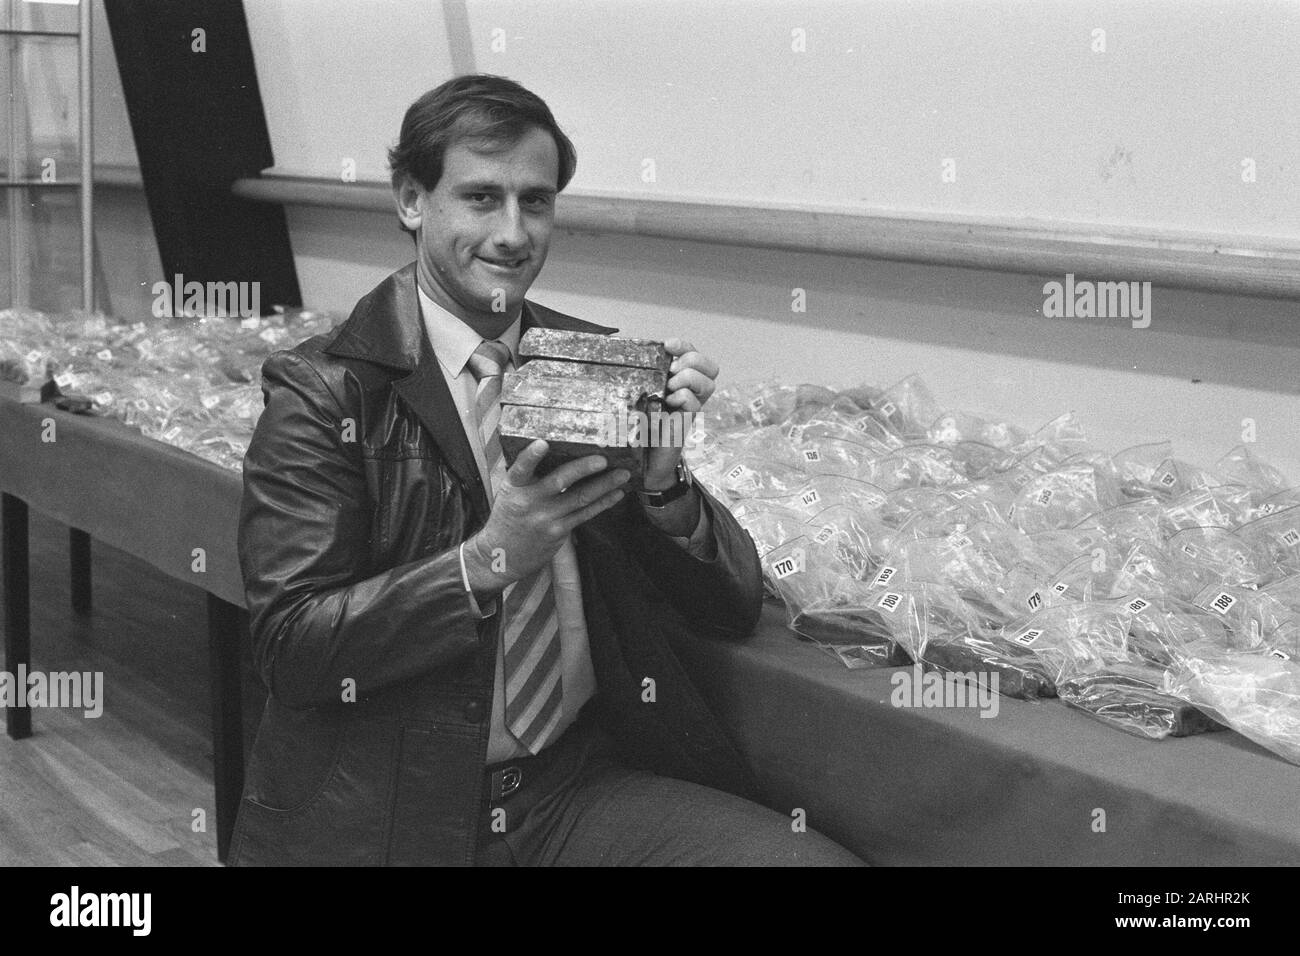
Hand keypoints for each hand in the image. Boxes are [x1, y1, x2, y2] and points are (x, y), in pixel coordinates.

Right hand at [463, 440, 628, 595]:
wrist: (502, 555)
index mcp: (514, 487)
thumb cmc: (509, 516)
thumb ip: (528, 476)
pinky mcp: (559, 531)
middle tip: (602, 459)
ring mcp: (546, 518)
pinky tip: (616, 493)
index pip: (520, 469)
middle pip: (559, 481)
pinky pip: (585, 514)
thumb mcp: (509, 493)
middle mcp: (530, 502)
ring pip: (580, 498)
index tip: (542, 443)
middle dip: (582, 468)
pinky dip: (603, 503)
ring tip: (623, 474)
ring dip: (604, 485)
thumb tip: (555, 449)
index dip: (531, 457)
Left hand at [644, 337, 718, 487]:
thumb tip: (628, 353)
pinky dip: (682, 398)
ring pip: (709, 383)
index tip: (667, 345)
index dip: (684, 345)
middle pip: (710, 366)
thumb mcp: (639, 393)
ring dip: (688, 379)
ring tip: (669, 388)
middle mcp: (691, 392)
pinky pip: (695, 404)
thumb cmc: (638, 425)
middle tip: (670, 372)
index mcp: (680, 381)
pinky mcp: (687, 423)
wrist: (641, 458)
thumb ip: (642, 376)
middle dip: (690, 361)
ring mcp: (691, 408)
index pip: (694, 354)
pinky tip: (668, 404)